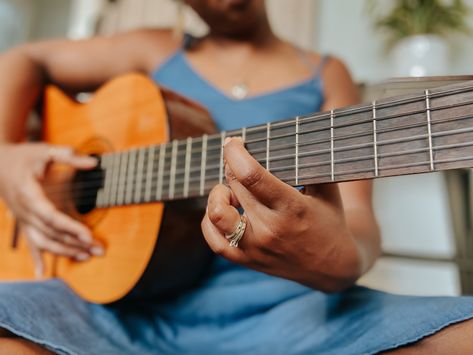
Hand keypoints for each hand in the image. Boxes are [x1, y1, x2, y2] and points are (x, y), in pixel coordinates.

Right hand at [0, 143, 102, 276]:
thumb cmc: (24, 156)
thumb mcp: (45, 151)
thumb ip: (69, 156)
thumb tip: (94, 163)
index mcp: (29, 194)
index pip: (51, 216)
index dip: (70, 227)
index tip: (88, 235)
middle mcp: (24, 211)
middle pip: (51, 233)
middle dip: (75, 243)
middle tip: (99, 250)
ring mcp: (23, 220)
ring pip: (42, 242)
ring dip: (64, 252)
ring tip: (87, 257)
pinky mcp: (24, 223)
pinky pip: (30, 244)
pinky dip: (36, 258)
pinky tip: (42, 274)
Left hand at [202, 138, 362, 291]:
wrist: (331, 266)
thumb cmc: (329, 220)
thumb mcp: (326, 188)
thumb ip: (308, 163)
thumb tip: (285, 134)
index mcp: (292, 208)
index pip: (251, 175)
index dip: (235, 153)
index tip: (234, 141)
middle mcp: (270, 229)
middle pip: (234, 186)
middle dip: (232, 165)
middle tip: (238, 159)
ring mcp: (255, 247)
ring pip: (216, 214)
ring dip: (218, 194)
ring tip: (231, 190)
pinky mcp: (246, 260)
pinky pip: (214, 240)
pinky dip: (210, 221)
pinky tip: (224, 209)